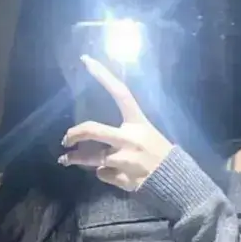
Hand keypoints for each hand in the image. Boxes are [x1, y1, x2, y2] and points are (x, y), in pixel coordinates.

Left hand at [59, 55, 173, 190]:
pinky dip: (103, 173)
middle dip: (75, 134)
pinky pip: (103, 173)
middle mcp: (130, 138)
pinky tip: (113, 173)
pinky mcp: (122, 177)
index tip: (85, 60)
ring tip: (65, 159)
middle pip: (93, 130)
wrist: (175, 181)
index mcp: (138, 123)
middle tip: (65, 139)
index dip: (103, 75)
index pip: (120, 93)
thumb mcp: (146, 133)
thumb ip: (123, 133)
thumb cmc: (159, 153)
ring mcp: (125, 159)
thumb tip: (97, 137)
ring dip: (75, 159)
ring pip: (92, 158)